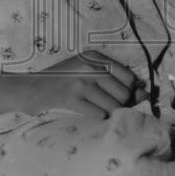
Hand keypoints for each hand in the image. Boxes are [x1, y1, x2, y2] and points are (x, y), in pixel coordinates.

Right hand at [19, 50, 144, 118]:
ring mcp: (80, 83)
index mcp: (94, 57)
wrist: (31, 89)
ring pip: (114, 106)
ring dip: (110, 113)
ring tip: (99, 111)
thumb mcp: (85, 70)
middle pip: (124, 94)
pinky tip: (89, 114)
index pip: (128, 77)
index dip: (130, 91)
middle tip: (109, 107)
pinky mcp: (71, 99)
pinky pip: (99, 115)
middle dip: (121, 105)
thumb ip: (112, 78)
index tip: (121, 97)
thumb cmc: (62, 81)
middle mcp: (89, 67)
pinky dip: (98, 118)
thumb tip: (143, 93)